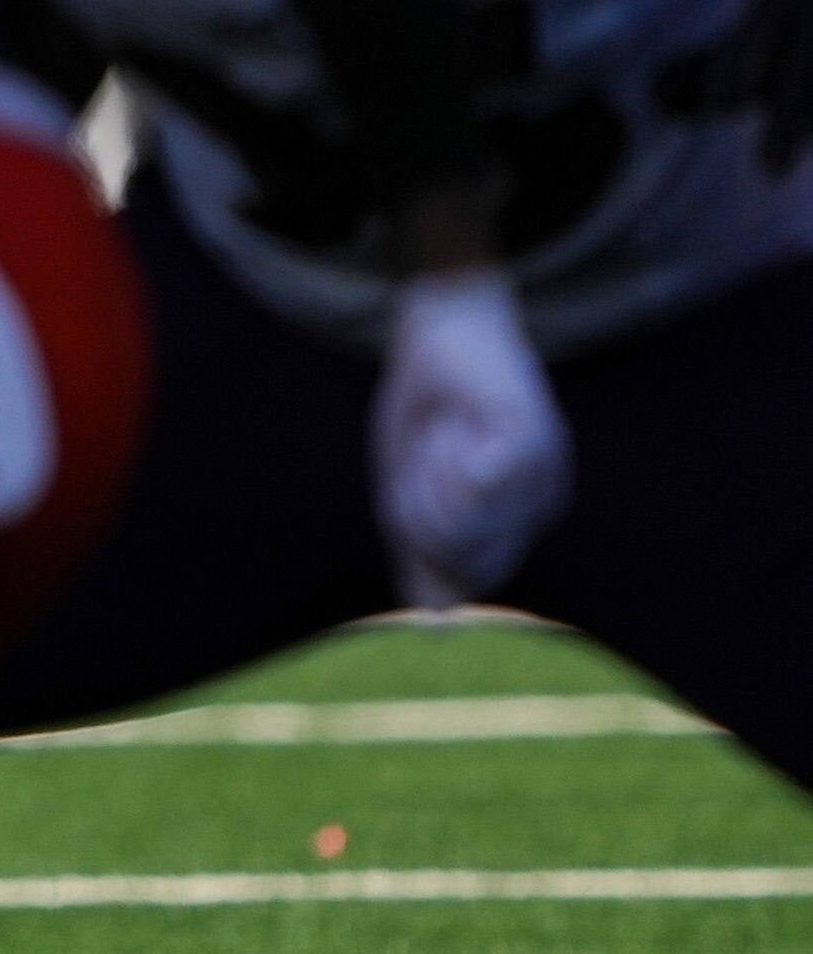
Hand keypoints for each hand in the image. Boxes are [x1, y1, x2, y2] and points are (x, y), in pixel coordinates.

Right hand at [374, 268, 567, 607]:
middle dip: (422, 509)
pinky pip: (475, 482)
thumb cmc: (426, 405)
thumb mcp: (409, 488)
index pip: (463, 576)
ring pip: (463, 521)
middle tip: (429, 451)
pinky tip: (461, 417)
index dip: (423, 537)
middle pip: (463, 559)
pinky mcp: (535, 442)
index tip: (419, 478)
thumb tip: (437, 624)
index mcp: (514, 518)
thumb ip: (422, 553)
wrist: (442, 329)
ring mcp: (544, 474)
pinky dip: (448, 452)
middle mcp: (540, 503)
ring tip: (447, 429)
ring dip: (430, 475)